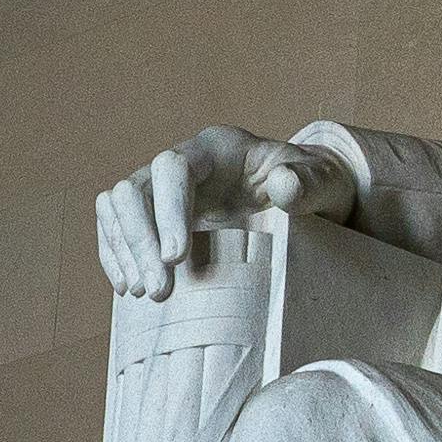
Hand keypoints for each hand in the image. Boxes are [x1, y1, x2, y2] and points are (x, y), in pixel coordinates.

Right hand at [99, 123, 361, 295]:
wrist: (306, 198)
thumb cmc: (313, 186)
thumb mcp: (324, 183)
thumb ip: (308, 183)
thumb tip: (284, 186)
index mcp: (217, 148)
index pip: (172, 168)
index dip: (168, 210)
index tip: (176, 258)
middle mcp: (183, 163)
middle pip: (134, 189)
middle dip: (140, 241)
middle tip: (158, 291)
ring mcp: (164, 189)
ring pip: (117, 206)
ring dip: (124, 251)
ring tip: (143, 293)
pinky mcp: (156, 214)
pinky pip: (117, 226)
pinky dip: (117, 256)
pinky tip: (129, 288)